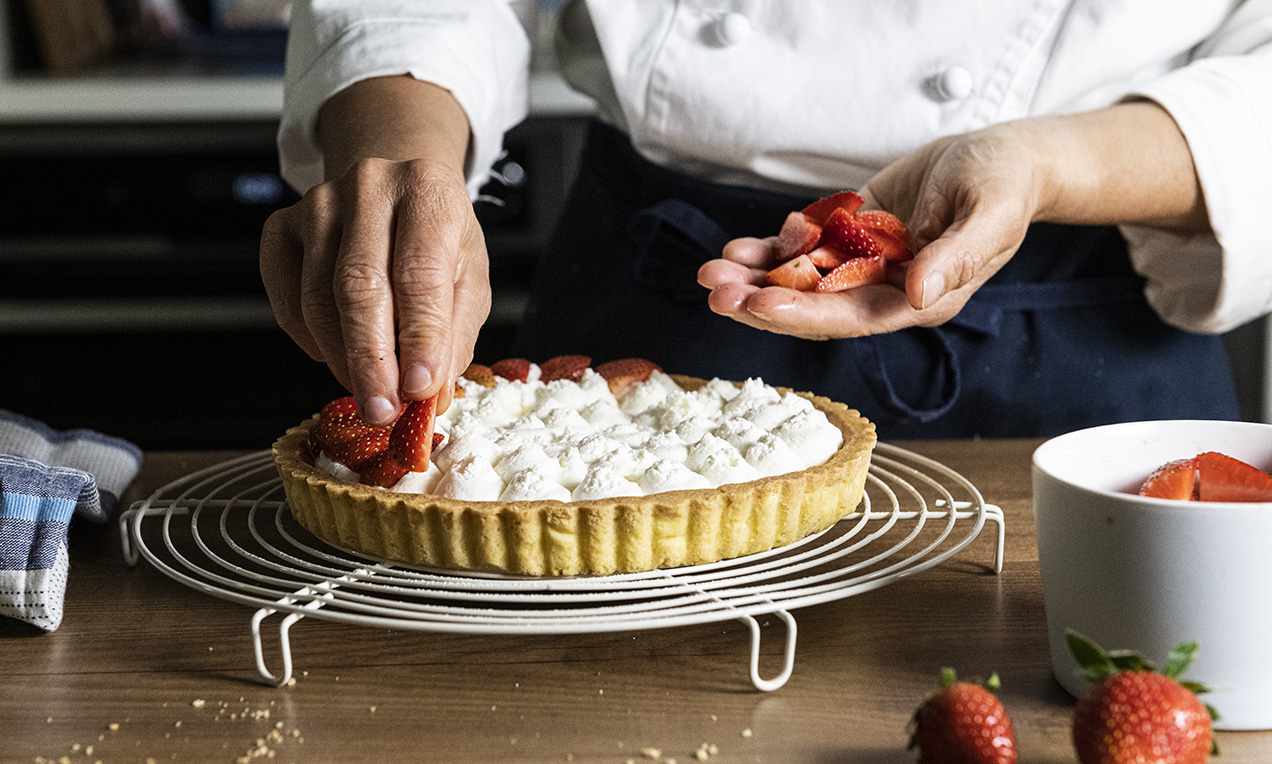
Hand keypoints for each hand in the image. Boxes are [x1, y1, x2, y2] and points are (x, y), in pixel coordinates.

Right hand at [259, 157, 489, 424]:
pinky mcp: (281, 228)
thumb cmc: (436, 239)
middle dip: (372, 361)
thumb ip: (454, 335)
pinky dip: (313, 342)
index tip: (418, 388)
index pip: (419, 274)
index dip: (419, 338)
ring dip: (343, 359)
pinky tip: (339, 353)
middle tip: (382, 409)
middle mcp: (369, 188)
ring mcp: (317, 204)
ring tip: (371, 389)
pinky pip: (288, 302)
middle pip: (359, 287)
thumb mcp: (469, 278)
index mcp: (428, 192)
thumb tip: (430, 392)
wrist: (396, 191)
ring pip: (318, 299)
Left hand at [698, 101, 1205, 338]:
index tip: (761, 303)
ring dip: (754, 278)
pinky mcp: (851, 236)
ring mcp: (865, 264)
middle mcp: (886, 289)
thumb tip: (918, 295)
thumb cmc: (1005, 183)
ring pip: (800, 281)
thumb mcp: (990, 215)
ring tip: (710, 271)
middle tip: (716, 291)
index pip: (854, 316)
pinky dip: (769, 250)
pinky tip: (735, 249)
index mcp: (921, 299)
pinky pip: (805, 250)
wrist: (1003, 155)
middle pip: (815, 307)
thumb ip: (955, 258)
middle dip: (763, 301)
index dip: (806, 313)